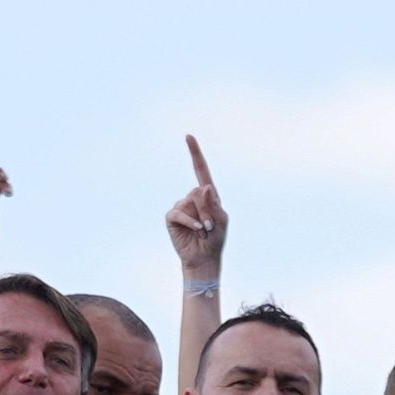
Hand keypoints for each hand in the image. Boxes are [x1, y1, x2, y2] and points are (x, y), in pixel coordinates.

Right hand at [166, 135, 226, 274]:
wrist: (203, 258)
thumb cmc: (215, 240)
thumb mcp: (221, 221)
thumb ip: (213, 204)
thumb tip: (204, 186)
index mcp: (208, 195)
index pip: (201, 170)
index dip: (195, 153)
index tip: (188, 136)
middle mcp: (194, 198)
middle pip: (198, 191)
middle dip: (207, 210)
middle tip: (210, 227)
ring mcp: (182, 207)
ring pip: (189, 202)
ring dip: (200, 219)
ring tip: (203, 232)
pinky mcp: (172, 217)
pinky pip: (179, 213)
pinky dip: (189, 222)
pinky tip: (195, 231)